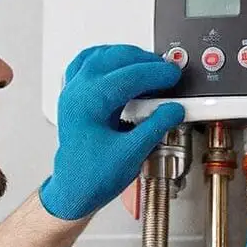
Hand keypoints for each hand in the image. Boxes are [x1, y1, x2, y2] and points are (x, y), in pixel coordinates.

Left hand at [40, 45, 185, 219]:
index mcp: (87, 104)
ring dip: (127, 56)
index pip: (128, 75)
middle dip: (145, 61)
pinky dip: (107, 58)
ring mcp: (72, 92)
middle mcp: (76, 93)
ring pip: (100, 55)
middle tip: (167, 70)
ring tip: (150, 66)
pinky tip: (121, 63)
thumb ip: (155, 128)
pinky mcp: (74, 95)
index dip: (156, 73)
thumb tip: (174, 109)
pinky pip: (88, 63)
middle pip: (114, 59)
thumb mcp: (131, 155)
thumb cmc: (92, 177)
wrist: (73, 191)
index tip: (174, 75)